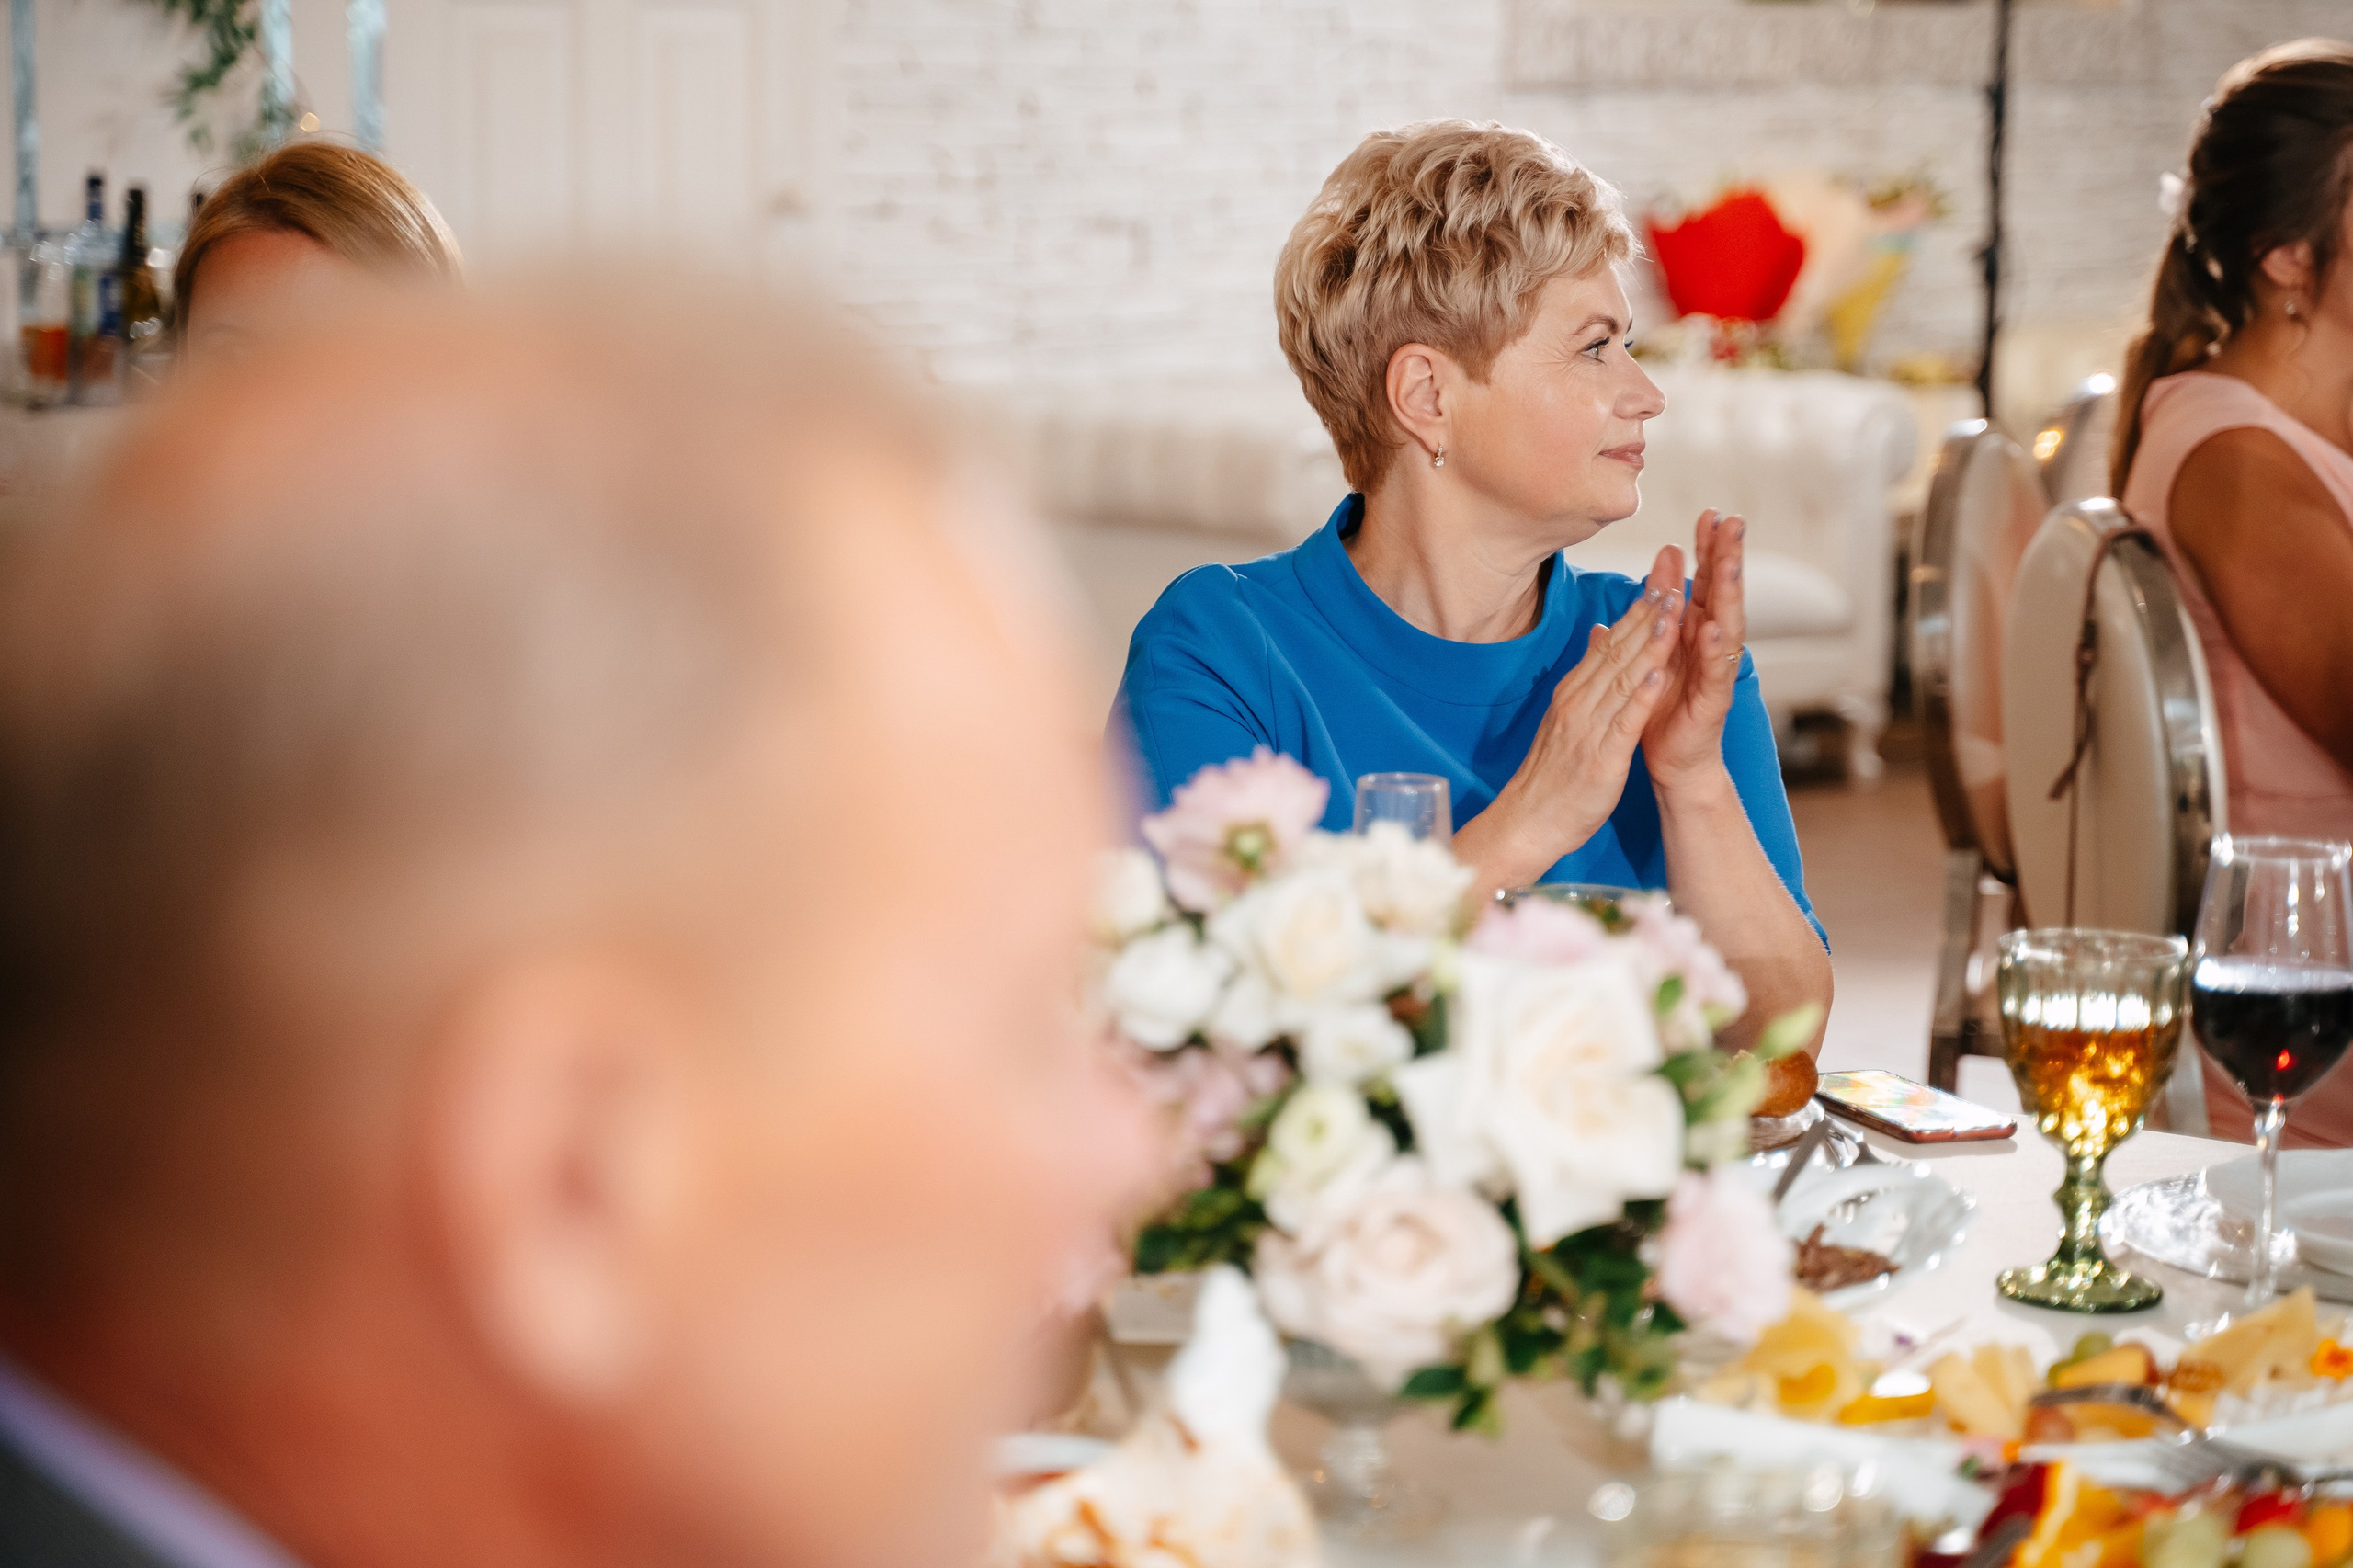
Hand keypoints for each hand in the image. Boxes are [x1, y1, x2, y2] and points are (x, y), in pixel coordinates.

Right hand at [1480, 570, 1682, 868]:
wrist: (1527, 823)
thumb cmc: (1551, 776)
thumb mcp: (1566, 720)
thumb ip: (1586, 679)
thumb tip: (1598, 637)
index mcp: (1573, 694)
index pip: (1607, 646)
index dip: (1635, 615)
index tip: (1659, 584)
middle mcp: (1579, 704)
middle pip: (1617, 653)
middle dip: (1647, 618)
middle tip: (1673, 583)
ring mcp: (1588, 730)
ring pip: (1623, 680)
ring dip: (1649, 646)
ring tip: (1673, 615)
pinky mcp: (1600, 759)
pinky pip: (1623, 723)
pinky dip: (1641, 698)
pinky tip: (1660, 675)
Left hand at [1642, 510, 1746, 797]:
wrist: (1671, 760)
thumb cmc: (1662, 706)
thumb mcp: (1653, 652)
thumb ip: (1654, 616)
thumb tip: (1652, 578)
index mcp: (1693, 631)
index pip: (1702, 581)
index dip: (1706, 549)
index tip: (1708, 513)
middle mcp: (1711, 645)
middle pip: (1721, 592)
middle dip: (1728, 556)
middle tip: (1733, 519)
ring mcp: (1716, 671)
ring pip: (1727, 623)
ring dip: (1729, 593)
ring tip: (1731, 561)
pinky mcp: (1714, 699)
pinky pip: (1716, 671)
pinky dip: (1715, 649)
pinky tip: (1715, 627)